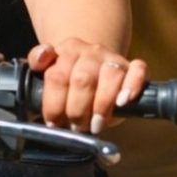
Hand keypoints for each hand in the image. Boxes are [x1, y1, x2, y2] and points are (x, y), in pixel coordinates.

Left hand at [28, 39, 146, 132]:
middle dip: (77, 110)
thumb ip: (38, 62)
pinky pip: (138, 70)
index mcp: (67, 50)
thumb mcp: (50, 72)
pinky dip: (132, 86)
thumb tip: (40, 58)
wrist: (95, 67)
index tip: (53, 122)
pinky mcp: (132, 67)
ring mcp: (112, 58)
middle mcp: (91, 51)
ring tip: (95, 125)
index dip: (53, 104)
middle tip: (75, 127)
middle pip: (82, 79)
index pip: (57, 76)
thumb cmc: (70, 77)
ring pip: (111, 76)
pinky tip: (122, 102)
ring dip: (102, 106)